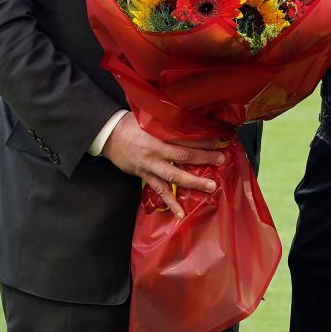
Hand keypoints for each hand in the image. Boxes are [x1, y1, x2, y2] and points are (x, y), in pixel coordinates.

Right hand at [103, 113, 224, 218]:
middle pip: (184, 155)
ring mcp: (151, 166)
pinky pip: (160, 191)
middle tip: (221, 159)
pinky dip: (170, 203)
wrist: (109, 136)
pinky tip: (181, 213)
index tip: (218, 140)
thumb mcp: (150, 118)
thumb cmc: (131, 124)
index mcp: (159, 133)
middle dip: (204, 158)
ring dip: (194, 182)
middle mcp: (157, 151)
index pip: (185, 136)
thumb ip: (168, 122)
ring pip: (175, 176)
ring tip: (211, 187)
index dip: (202, 139)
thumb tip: (191, 120)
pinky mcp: (145, 176)